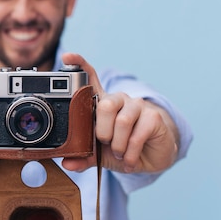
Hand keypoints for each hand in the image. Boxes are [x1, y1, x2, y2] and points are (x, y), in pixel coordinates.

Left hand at [60, 53, 178, 173]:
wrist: (152, 156)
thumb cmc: (122, 148)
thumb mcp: (99, 156)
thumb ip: (83, 157)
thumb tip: (67, 163)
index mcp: (102, 104)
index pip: (90, 78)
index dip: (79, 65)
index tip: (67, 56)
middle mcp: (119, 100)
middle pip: (105, 105)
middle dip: (101, 131)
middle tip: (104, 143)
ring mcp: (137, 106)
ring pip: (121, 121)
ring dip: (117, 144)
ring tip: (119, 153)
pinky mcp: (153, 117)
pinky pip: (137, 135)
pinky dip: (130, 152)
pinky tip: (130, 158)